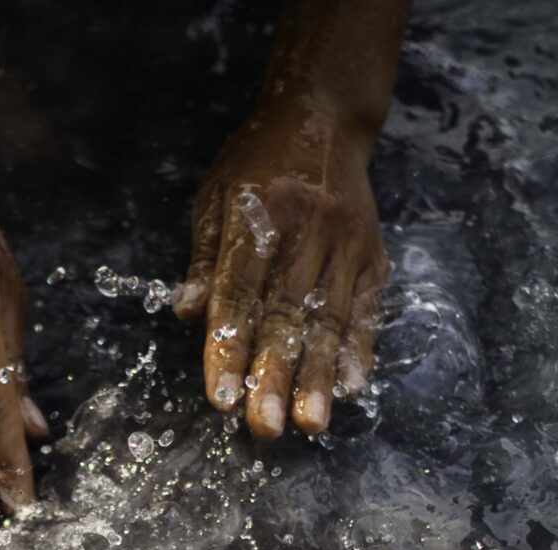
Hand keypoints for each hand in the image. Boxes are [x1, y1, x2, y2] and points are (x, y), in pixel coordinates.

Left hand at [172, 101, 386, 438]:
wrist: (325, 113)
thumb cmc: (257, 162)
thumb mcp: (216, 195)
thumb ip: (204, 257)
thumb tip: (185, 314)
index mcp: (258, 214)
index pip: (239, 294)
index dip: (229, 348)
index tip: (221, 398)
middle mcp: (306, 229)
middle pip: (286, 313)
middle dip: (276, 376)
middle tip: (265, 427)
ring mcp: (345, 241)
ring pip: (329, 317)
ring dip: (318, 375)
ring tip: (310, 423)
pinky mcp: (372, 251)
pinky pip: (366, 306)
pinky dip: (359, 348)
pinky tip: (350, 386)